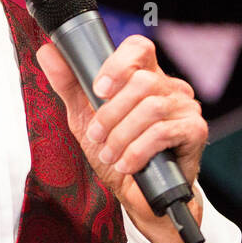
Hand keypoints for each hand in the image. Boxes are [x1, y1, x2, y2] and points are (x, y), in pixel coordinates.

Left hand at [36, 35, 206, 242]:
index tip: (98, 91)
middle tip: (97, 136)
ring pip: (151, 107)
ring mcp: (185, 107)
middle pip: (142, 81)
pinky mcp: (194, 131)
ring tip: (110, 154)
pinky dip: (137, 151)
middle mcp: (169, 87)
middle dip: (111, 113)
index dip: (117, 64)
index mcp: (145, 76)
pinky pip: (164, 132)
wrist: (138, 195)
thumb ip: (69, 84)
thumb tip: (47, 52)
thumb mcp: (85, 116)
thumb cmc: (115, 151)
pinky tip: (127, 164)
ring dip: (121, 136)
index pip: (139, 47)